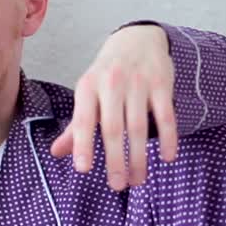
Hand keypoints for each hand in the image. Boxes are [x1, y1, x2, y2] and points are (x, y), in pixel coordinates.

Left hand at [49, 24, 178, 189]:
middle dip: (115, 160)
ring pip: (138, 126)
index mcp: (87, 87)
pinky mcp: (161, 84)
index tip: (83, 169)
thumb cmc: (107, 76)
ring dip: (139, 157)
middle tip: (117, 186)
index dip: (82, 145)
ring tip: (138, 180)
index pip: (83, 120)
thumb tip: (56, 153)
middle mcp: (111, 83)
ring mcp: (137, 82)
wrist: (138, 39)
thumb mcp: (87, 94)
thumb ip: (75, 126)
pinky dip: (168, 138)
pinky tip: (167, 158)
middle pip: (112, 128)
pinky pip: (166, 115)